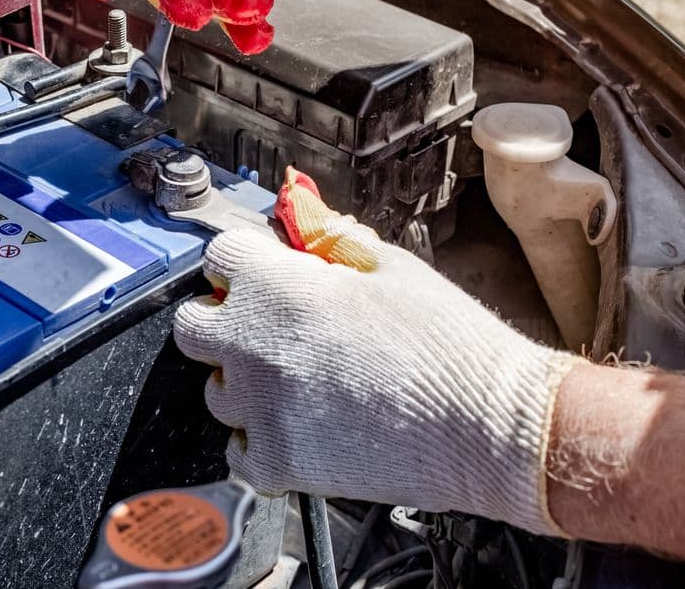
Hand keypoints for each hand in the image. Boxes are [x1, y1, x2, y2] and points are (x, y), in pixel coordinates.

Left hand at [173, 176, 577, 534]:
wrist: (492, 428)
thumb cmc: (452, 346)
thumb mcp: (393, 267)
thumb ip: (333, 242)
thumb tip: (305, 222)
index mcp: (278, 286)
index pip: (219, 256)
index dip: (246, 262)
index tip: (263, 271)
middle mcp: (254, 345)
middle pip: (192, 325)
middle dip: (224, 319)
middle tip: (268, 327)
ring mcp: (261, 408)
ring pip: (216, 390)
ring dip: (244, 382)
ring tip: (299, 382)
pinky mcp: (279, 461)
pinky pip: (237, 450)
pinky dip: (259, 440)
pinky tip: (297, 427)